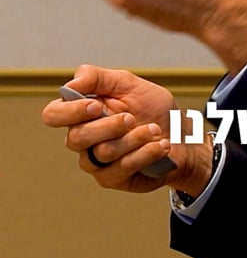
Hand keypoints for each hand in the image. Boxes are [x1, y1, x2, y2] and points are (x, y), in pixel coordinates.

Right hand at [42, 65, 212, 195]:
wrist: (181, 137)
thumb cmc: (153, 110)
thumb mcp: (129, 84)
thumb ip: (98, 78)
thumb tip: (72, 83)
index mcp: (80, 113)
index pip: (53, 115)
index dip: (70, 112)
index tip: (96, 106)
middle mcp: (82, 139)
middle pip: (76, 138)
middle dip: (109, 126)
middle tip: (132, 117)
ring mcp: (95, 162)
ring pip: (103, 152)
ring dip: (135, 137)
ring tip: (155, 130)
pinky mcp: (112, 179)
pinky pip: (122, 168)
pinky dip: (145, 153)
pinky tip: (161, 144)